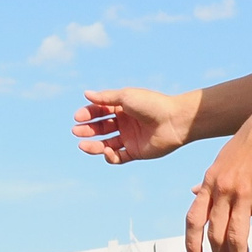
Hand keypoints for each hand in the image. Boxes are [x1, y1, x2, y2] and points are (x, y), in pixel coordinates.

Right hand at [71, 88, 194, 165]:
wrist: (175, 121)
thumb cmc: (151, 104)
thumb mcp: (126, 97)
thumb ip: (105, 98)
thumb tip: (86, 94)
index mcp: (122, 108)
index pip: (100, 112)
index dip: (88, 114)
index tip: (78, 117)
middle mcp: (125, 123)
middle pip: (101, 128)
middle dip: (87, 130)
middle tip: (76, 131)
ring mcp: (130, 138)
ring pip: (106, 144)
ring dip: (93, 145)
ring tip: (82, 145)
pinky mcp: (136, 152)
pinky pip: (118, 157)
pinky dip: (109, 156)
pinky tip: (105, 152)